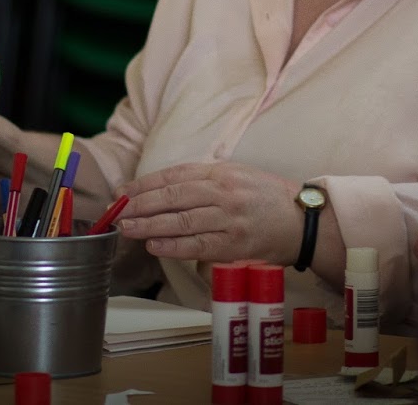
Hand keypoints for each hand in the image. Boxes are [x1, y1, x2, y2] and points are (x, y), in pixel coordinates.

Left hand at [118, 161, 299, 264]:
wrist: (300, 222)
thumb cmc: (265, 199)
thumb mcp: (237, 176)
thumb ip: (205, 179)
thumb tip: (165, 189)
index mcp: (221, 173)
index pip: (175, 175)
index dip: (145, 183)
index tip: (123, 191)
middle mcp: (223, 193)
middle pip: (173, 196)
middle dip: (140, 204)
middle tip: (116, 211)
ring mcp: (228, 219)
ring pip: (180, 220)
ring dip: (149, 225)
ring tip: (126, 228)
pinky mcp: (233, 244)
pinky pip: (196, 245)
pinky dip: (172, 245)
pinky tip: (153, 244)